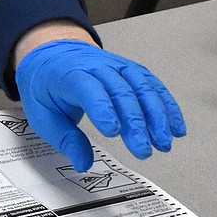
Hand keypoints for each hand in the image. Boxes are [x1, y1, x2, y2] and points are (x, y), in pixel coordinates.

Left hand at [14, 39, 185, 172]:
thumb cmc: (46, 84)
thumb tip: (83, 162)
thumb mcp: (41, 114)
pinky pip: (152, 85)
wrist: (52, 55)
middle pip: (120, 90)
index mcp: (69, 74)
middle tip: (143, 149)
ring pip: (141, 86)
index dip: (102, 108)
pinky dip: (167, 105)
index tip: (113, 132)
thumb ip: (64, 138)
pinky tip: (175, 126)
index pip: (88, 88)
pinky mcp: (130, 70)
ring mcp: (116, 66)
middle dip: (135, 121)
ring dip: (157, 114)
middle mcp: (96, 66)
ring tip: (163, 142)